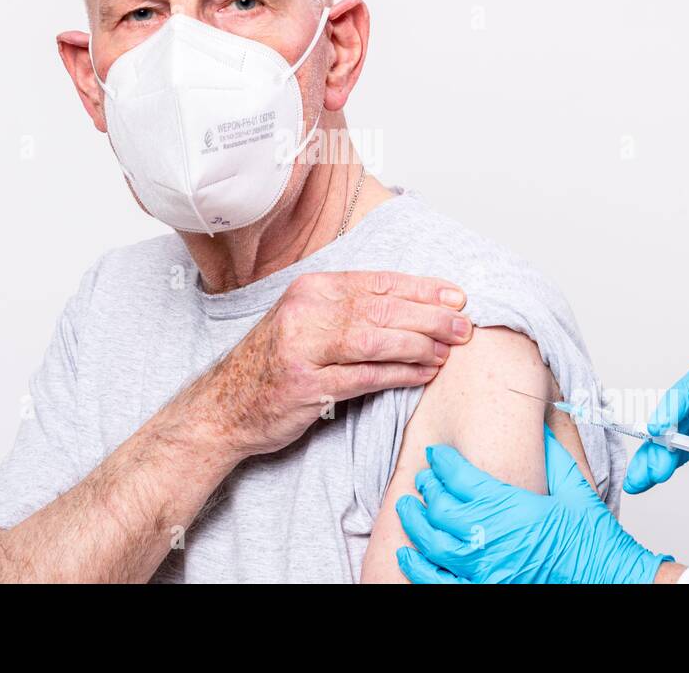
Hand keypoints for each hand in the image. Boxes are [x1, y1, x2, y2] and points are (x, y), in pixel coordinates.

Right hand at [196, 271, 471, 457]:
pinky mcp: (308, 386)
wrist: (224, 406)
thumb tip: (412, 305)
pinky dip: (400, 375)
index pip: (377, 282)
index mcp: (310, 289)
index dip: (421, 288)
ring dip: (420, 344)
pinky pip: (366, 377)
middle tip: (464, 324)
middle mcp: (306, 312)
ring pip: (377, 340)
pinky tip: (424, 373)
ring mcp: (304, 349)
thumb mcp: (305, 321)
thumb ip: (349, 309)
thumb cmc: (272, 363)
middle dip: (430, 316)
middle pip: (382, 309)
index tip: (455, 295)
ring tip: (450, 349)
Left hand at [394, 427, 672, 582]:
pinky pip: (438, 583)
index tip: (437, 455)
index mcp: (511, 507)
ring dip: (415, 523)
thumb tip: (535, 425)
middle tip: (424, 479)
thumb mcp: (574, 487)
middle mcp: (492, 538)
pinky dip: (418, 568)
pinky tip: (409, 555)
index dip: (442, 462)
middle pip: (440, 508)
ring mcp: (486, 570)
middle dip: (427, 488)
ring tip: (408, 508)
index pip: (460, 478)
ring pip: (433, 544)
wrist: (610, 580)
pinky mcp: (486, 590)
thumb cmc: (594, 539)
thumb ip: (550, 454)